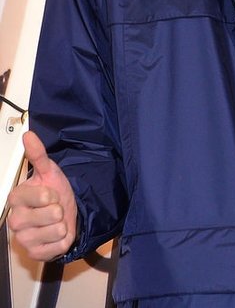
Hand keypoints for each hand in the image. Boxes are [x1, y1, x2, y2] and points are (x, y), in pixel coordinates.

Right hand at [7, 131, 77, 260]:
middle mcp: (16, 220)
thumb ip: (38, 154)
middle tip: (54, 207)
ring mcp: (24, 238)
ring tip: (56, 220)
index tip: (50, 193)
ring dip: (62, 223)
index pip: (37, 196)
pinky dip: (63, 239)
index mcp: (16, 198)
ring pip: (55, 229)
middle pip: (49, 214)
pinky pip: (58, 246)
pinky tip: (57, 233)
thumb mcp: (49, 171)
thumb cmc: (54, 192)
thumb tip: (29, 135)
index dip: (50, 194)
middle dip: (59, 209)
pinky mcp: (35, 253)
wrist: (64, 213)